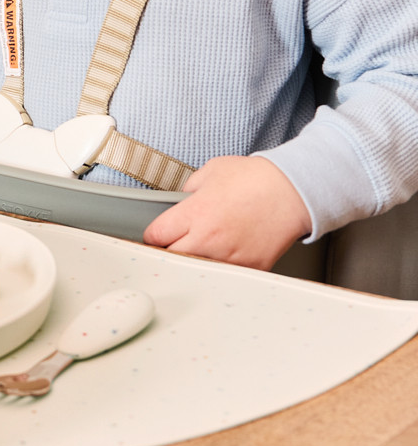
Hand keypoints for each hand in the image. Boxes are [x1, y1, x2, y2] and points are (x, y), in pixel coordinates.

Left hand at [142, 154, 311, 270]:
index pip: (156, 235)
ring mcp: (229, 256)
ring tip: (200, 249)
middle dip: (168, 250)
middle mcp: (209, 238)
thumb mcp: (211, 171)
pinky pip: (225, 274)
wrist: (293, 191)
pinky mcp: (249, 267)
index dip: (153, 235)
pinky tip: (224, 254)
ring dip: (193, 261)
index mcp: (195, 213)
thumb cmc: (255, 179)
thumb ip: (189, 188)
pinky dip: (220, 267)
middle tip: (174, 243)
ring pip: (196, 269)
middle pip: (171, 257)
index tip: (158, 234)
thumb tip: (181, 200)